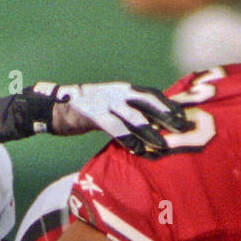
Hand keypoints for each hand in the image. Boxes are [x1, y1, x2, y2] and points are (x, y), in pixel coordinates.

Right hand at [40, 82, 192, 154]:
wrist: (57, 107)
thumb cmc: (89, 109)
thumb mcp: (111, 104)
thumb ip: (130, 110)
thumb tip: (154, 124)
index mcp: (124, 89)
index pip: (152, 94)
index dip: (169, 104)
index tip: (184, 116)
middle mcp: (118, 92)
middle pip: (148, 102)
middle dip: (166, 116)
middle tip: (183, 129)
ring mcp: (106, 102)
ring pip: (134, 117)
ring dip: (150, 132)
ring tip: (163, 146)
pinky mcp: (94, 115)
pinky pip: (116, 129)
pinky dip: (129, 140)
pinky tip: (139, 151)